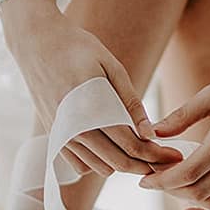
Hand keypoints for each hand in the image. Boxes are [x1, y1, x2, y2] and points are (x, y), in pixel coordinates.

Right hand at [6, 4, 183, 178]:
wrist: (35, 41)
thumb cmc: (77, 47)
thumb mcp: (110, 66)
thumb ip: (130, 102)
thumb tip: (150, 134)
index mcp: (91, 108)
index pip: (130, 144)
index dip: (156, 154)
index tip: (174, 156)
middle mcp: (73, 128)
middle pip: (116, 162)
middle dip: (145, 166)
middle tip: (164, 160)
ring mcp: (60, 135)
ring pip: (98, 168)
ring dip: (122, 164)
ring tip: (142, 152)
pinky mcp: (52, 136)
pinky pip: (79, 164)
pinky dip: (99, 162)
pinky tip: (112, 147)